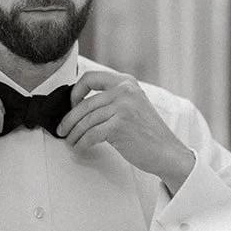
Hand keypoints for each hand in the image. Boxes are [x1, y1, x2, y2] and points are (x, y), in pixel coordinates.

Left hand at [57, 69, 194, 192]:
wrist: (167, 152)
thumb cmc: (149, 133)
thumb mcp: (134, 105)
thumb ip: (113, 99)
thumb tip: (81, 106)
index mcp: (126, 82)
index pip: (90, 78)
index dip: (75, 91)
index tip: (72, 105)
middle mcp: (124, 91)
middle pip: (84, 104)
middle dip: (69, 120)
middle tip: (62, 130)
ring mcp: (122, 107)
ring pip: (85, 121)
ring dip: (74, 134)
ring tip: (71, 142)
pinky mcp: (119, 125)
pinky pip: (90, 134)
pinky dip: (82, 143)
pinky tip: (81, 147)